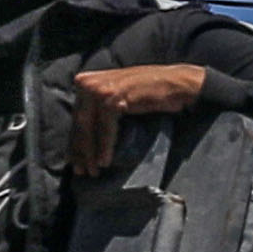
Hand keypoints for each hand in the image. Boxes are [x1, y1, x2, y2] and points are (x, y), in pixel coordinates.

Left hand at [58, 61, 215, 175]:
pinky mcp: (111, 99)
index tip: (75, 161)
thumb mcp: (119, 96)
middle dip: (81, 150)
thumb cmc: (152, 92)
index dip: (76, 141)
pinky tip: (105, 162)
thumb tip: (86, 137)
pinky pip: (105, 129)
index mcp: (85, 80)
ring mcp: (98, 89)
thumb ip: (100, 107)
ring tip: (93, 171)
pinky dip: (105, 147)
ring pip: (88, 128)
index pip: (77, 117)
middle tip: (82, 171)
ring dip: (90, 153)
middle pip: (80, 123)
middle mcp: (87, 82)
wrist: (177, 83)